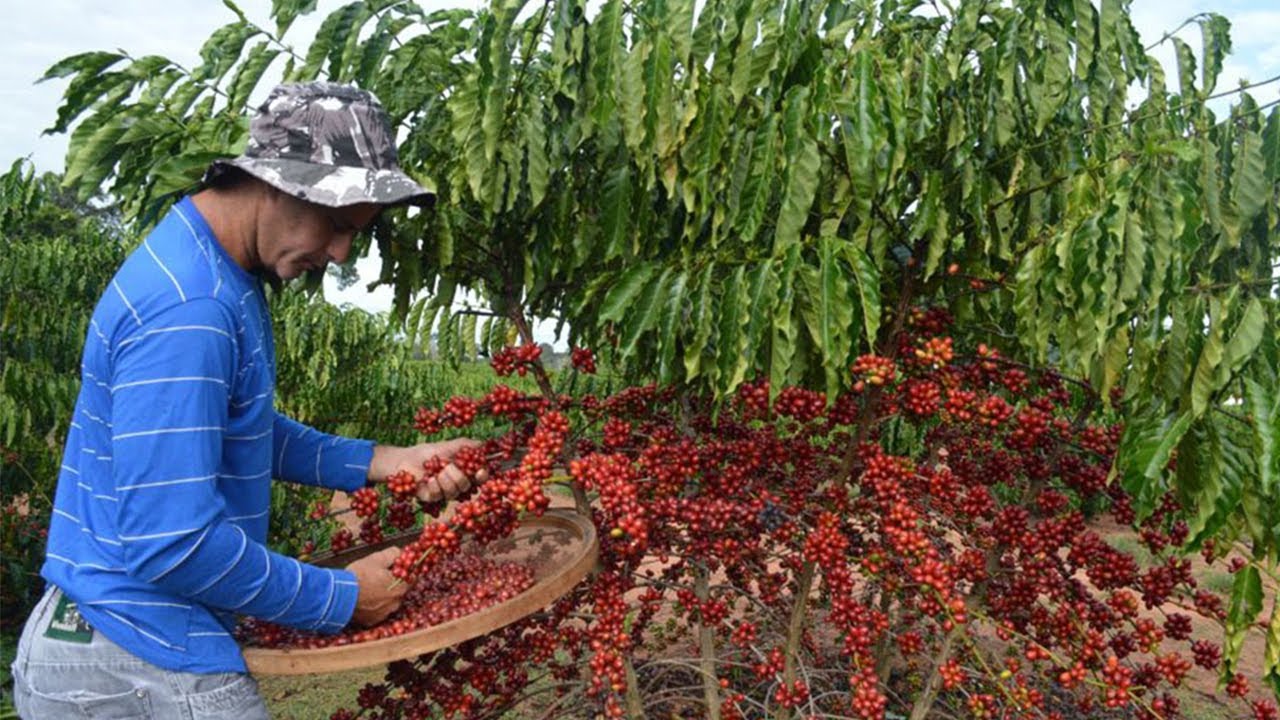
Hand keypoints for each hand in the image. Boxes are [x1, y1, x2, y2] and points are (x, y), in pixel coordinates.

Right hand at [345, 547, 405, 626]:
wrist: (337, 596)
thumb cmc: (358, 576)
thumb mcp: (376, 558)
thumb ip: (393, 554)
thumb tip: (399, 553)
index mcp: (400, 587)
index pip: (413, 577)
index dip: (407, 570)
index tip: (400, 566)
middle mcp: (396, 603)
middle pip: (400, 590)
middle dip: (394, 582)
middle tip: (380, 575)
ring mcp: (384, 613)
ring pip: (389, 601)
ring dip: (383, 595)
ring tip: (369, 587)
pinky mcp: (372, 621)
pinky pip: (377, 611)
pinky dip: (374, 605)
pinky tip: (364, 598)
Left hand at [368, 439, 486, 502]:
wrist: (405, 459)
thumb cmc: (427, 452)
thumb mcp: (449, 445)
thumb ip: (466, 445)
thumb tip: (484, 445)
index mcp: (463, 471)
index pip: (479, 477)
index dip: (482, 476)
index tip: (479, 471)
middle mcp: (455, 483)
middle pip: (467, 486)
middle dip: (458, 475)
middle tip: (447, 466)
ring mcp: (444, 492)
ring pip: (453, 492)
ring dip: (444, 479)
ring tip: (435, 471)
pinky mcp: (432, 498)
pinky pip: (438, 495)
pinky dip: (433, 485)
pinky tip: (427, 479)